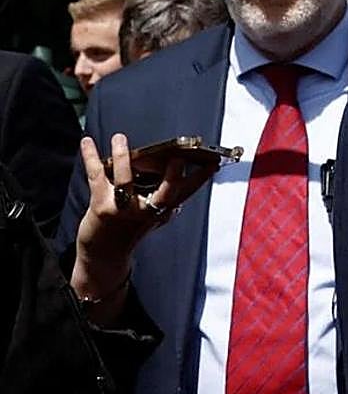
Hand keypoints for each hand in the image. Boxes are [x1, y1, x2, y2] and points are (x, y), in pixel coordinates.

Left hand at [70, 133, 214, 321]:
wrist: (103, 255)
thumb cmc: (129, 229)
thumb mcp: (152, 214)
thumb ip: (163, 194)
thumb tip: (170, 166)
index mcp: (163, 209)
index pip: (187, 192)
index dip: (201, 178)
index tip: (213, 163)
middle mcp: (147, 210)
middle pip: (164, 192)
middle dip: (172, 176)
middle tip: (178, 159)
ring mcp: (124, 209)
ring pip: (126, 180)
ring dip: (122, 156)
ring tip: (120, 138)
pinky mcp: (101, 207)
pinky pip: (96, 176)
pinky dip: (91, 157)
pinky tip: (87, 142)